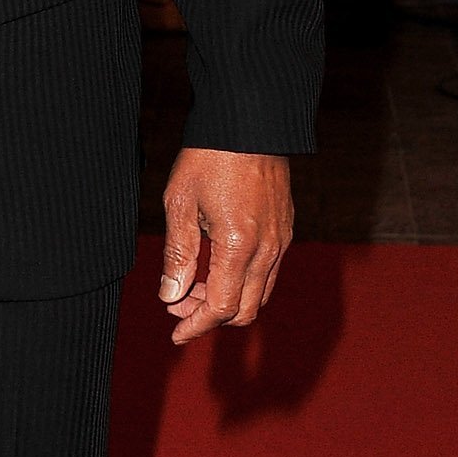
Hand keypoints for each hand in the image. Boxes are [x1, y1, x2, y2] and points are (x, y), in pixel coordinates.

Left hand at [158, 149, 292, 346]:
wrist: (250, 121)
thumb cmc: (209, 158)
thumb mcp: (180, 204)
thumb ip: (178, 255)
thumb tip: (170, 296)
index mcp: (238, 245)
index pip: (221, 307)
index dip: (196, 326)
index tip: (175, 334)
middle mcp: (268, 249)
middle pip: (245, 310)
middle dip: (209, 317)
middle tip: (177, 307)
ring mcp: (282, 240)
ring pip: (259, 294)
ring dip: (227, 300)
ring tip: (191, 286)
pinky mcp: (287, 230)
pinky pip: (268, 273)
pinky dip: (242, 282)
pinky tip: (216, 268)